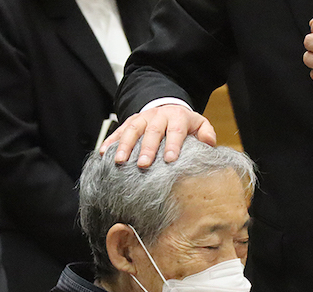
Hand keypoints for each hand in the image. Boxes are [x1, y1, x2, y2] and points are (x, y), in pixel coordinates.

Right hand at [99, 105, 215, 167]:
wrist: (166, 106)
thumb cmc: (184, 122)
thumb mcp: (199, 124)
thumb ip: (206, 133)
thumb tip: (209, 143)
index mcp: (177, 117)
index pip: (175, 131)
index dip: (172, 145)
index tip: (170, 160)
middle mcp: (158, 116)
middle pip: (151, 132)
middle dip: (146, 149)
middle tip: (143, 165)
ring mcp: (141, 118)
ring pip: (132, 130)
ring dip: (125, 146)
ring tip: (120, 162)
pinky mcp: (129, 122)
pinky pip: (117, 131)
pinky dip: (110, 141)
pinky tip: (103, 153)